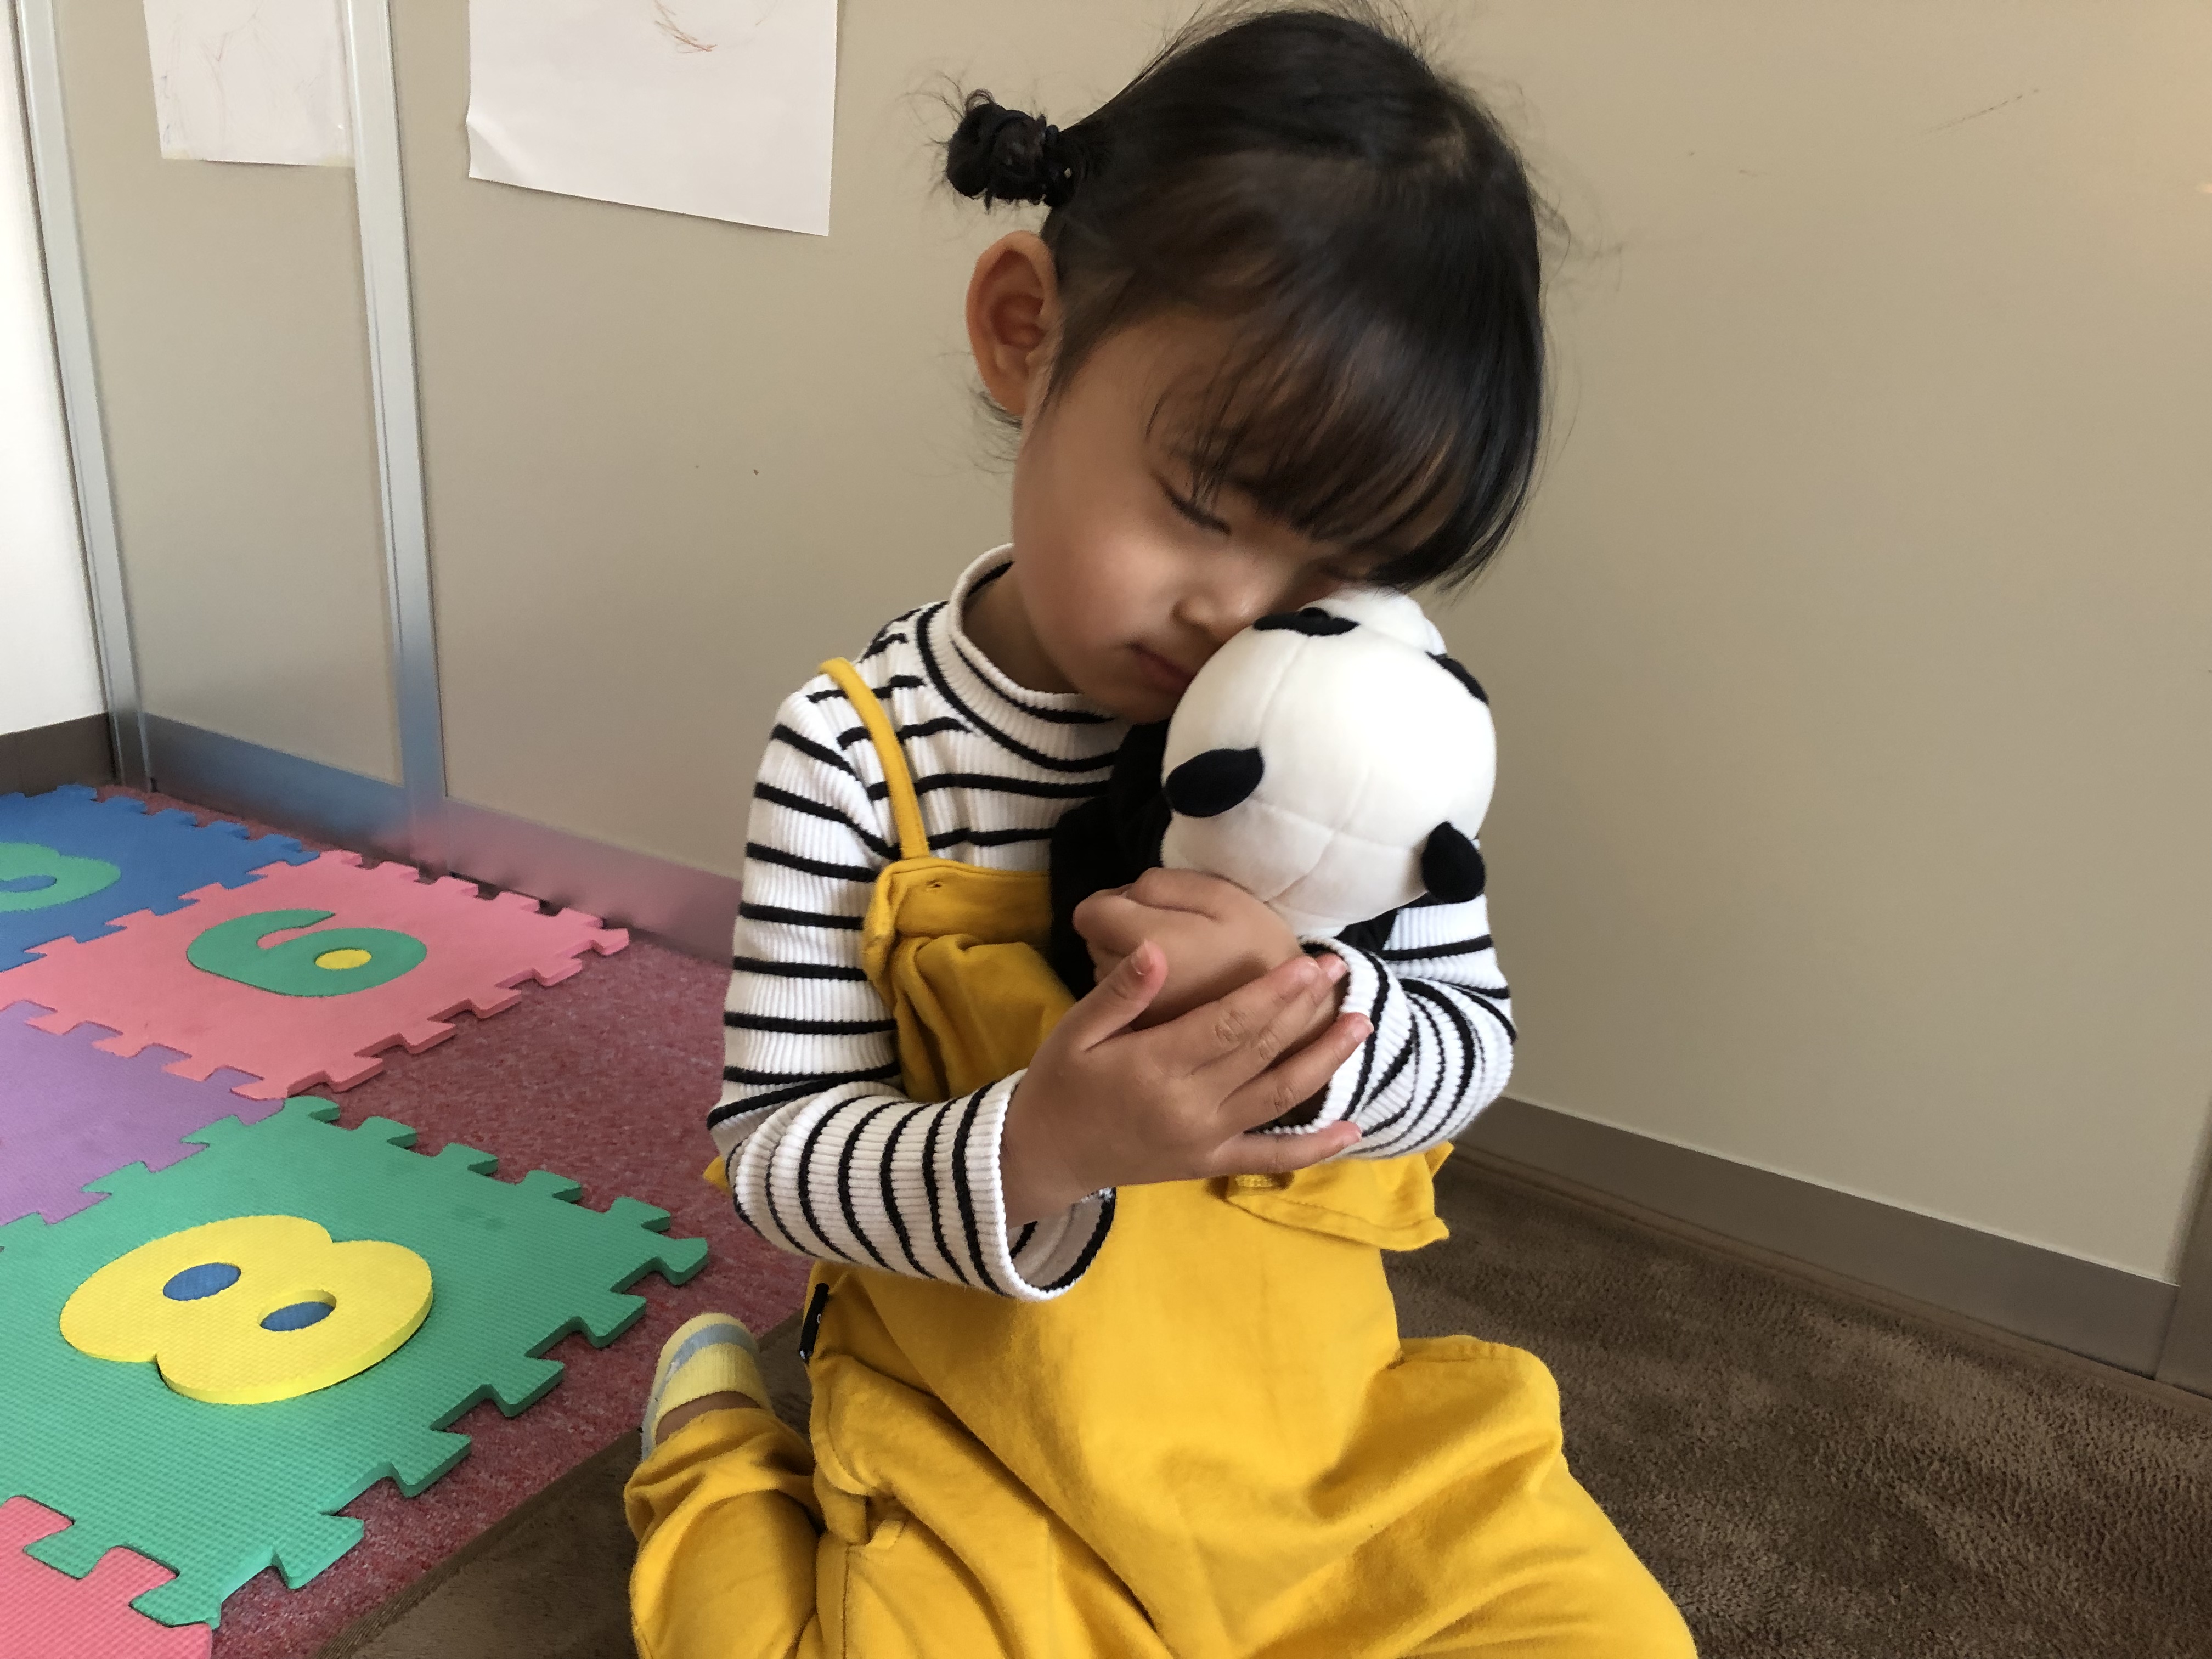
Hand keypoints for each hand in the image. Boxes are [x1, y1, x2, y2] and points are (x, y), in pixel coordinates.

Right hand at [999, 942, 1369, 1227]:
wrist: (1045, 1155)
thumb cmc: (1060, 1081)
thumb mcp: (1075, 1030)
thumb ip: (1120, 992)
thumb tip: (1159, 951)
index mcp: (1155, 1065)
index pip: (1229, 1023)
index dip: (1273, 993)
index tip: (1308, 963)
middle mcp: (1189, 1105)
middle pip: (1262, 1052)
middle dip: (1306, 1009)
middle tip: (1341, 972)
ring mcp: (1205, 1138)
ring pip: (1279, 1097)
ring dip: (1323, 1062)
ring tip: (1359, 1026)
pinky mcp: (1209, 1163)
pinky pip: (1270, 1157)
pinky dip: (1314, 1148)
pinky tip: (1352, 1130)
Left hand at [1075, 867, 1305, 1027]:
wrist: (1291, 1019)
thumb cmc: (1259, 947)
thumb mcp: (1221, 896)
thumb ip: (1161, 886)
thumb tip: (1121, 895)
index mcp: (1148, 943)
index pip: (1090, 912)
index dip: (1114, 900)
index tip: (1146, 906)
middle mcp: (1131, 985)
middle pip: (1095, 942)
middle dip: (1119, 930)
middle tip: (1171, 933)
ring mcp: (1134, 1019)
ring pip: (1106, 974)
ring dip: (1128, 964)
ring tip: (1179, 964)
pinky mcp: (1144, 1041)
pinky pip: (1124, 1002)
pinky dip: (1139, 993)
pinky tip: (1175, 991)